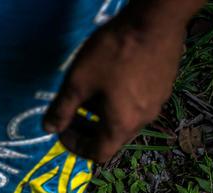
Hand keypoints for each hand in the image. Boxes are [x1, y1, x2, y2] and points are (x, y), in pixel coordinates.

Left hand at [43, 5, 188, 162]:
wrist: (157, 19)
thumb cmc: (113, 54)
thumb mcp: (78, 82)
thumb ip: (62, 109)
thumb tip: (48, 128)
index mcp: (122, 125)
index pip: (98, 153)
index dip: (75, 147)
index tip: (62, 129)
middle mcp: (144, 120)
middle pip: (111, 137)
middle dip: (86, 129)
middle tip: (70, 113)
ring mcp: (157, 102)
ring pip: (124, 119)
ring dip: (101, 114)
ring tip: (86, 94)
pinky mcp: (163, 85)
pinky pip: (136, 103)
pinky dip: (117, 102)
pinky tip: (108, 79)